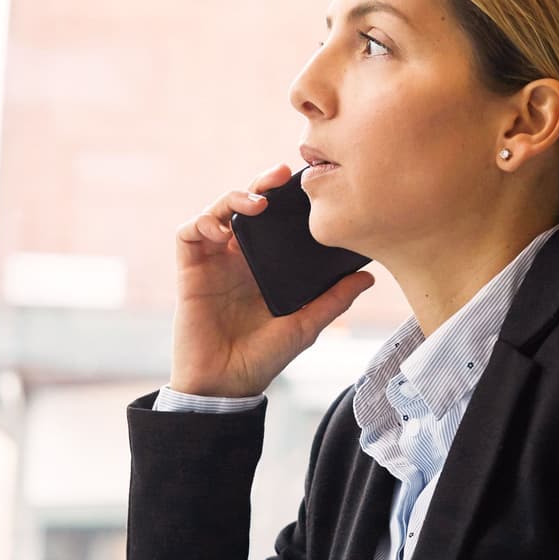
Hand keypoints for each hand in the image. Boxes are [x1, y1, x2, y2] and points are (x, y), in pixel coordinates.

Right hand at [169, 163, 375, 396]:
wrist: (226, 384)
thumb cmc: (264, 358)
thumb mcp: (306, 325)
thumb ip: (334, 299)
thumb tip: (369, 276)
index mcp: (266, 265)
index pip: (276, 220)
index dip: (287, 198)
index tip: (309, 183)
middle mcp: (239, 257)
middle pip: (247, 205)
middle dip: (263, 184)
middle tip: (282, 175)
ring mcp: (214, 261)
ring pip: (217, 210)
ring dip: (234, 197)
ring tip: (257, 203)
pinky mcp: (190, 270)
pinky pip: (189, 234)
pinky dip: (203, 222)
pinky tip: (222, 228)